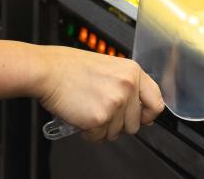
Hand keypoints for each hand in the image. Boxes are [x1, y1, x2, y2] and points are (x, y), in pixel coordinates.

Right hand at [34, 45, 164, 142]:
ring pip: (117, 133)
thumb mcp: (108, 67)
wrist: (47, 70)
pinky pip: (99, 137)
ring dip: (102, 127)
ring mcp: (115, 103)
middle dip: (118, 123)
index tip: (140, 117)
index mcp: (132, 72)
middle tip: (101, 110)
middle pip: (135, 124)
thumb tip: (141, 111)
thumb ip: (126, 86)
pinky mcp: (100, 118)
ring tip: (88, 109)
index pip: (156, 103)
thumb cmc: (69, 67)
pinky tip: (80, 115)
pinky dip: (88, 132)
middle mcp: (128, 86)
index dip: (147, 115)